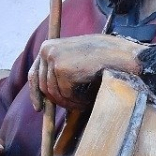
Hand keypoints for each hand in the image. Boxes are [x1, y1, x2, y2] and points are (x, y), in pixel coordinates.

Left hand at [28, 34, 142, 110]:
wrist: (120, 54)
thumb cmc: (104, 57)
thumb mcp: (76, 59)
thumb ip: (61, 70)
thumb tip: (48, 94)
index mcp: (48, 46)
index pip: (34, 74)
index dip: (35, 93)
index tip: (38, 108)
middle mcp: (47, 51)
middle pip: (44, 86)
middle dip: (58, 101)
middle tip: (74, 107)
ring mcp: (53, 60)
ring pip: (55, 93)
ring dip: (71, 102)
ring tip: (86, 102)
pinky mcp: (62, 71)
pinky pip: (67, 95)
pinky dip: (78, 101)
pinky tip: (89, 98)